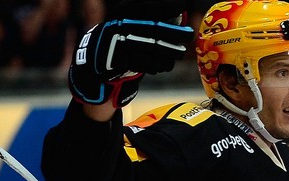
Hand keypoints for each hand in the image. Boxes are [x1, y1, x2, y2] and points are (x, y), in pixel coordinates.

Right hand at [68, 0, 192, 106]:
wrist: (99, 56)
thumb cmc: (126, 35)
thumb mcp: (134, 20)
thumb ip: (153, 17)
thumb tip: (180, 16)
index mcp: (126, 11)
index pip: (149, 6)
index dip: (167, 6)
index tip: (181, 7)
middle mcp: (122, 24)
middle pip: (155, 28)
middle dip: (176, 32)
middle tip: (189, 34)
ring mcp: (120, 43)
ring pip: (153, 47)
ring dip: (170, 51)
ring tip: (179, 52)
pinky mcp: (120, 60)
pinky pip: (147, 63)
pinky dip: (159, 64)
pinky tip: (165, 64)